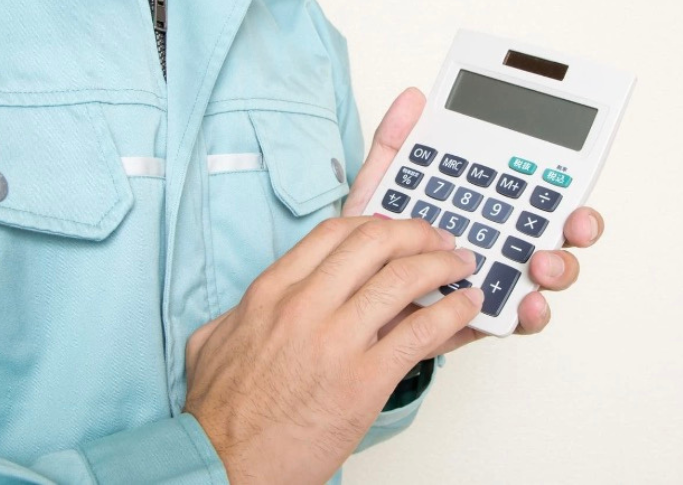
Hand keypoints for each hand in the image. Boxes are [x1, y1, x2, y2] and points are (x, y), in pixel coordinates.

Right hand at [183, 217, 483, 484]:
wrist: (224, 465)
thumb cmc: (220, 413)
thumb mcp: (215, 340)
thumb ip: (241, 311)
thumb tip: (261, 303)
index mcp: (272, 291)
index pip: (334, 233)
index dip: (375, 222)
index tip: (395, 229)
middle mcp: (305, 305)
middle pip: (375, 242)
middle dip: (417, 233)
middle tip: (438, 239)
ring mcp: (337, 340)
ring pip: (404, 278)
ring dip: (443, 264)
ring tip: (462, 266)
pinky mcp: (365, 380)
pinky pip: (422, 331)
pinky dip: (453, 312)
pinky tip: (467, 306)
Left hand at [343, 88, 604, 353]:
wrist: (343, 298)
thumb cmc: (368, 246)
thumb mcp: (378, 190)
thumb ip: (395, 147)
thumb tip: (411, 99)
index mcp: (484, 208)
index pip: (536, 192)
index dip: (564, 186)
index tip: (573, 179)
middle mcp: (499, 244)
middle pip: (556, 233)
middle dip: (579, 228)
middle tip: (573, 223)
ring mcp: (494, 282)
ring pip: (546, 277)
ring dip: (560, 269)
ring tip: (542, 264)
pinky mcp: (479, 319)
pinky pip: (515, 319)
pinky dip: (528, 315)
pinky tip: (523, 305)